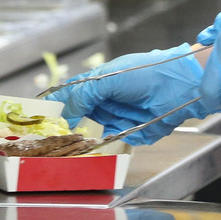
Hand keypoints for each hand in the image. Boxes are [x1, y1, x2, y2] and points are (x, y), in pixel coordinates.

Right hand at [44, 43, 213, 144]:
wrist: (182, 86)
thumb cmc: (147, 73)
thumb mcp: (108, 80)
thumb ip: (84, 95)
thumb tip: (65, 115)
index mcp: (97, 83)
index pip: (69, 95)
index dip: (54, 105)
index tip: (38, 116)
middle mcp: (105, 101)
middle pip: (77, 117)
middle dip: (65, 127)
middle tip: (49, 138)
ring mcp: (117, 117)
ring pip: (93, 131)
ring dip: (83, 139)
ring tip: (68, 146)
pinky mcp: (130, 132)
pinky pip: (112, 141)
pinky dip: (104, 144)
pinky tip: (96, 146)